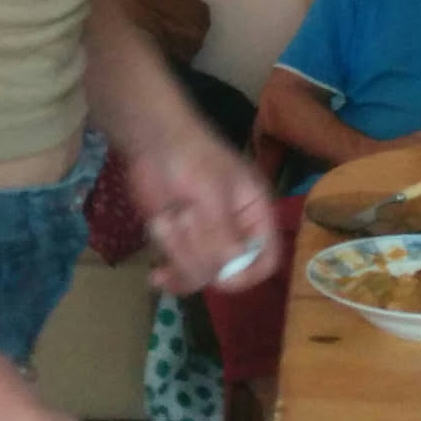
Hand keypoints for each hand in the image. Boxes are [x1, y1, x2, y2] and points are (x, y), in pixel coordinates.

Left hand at [125, 129, 279, 294]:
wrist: (153, 143)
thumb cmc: (191, 158)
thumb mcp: (210, 191)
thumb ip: (222, 232)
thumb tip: (229, 274)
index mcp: (255, 214)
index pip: (267, 258)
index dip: (250, 272)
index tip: (223, 273)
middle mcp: (236, 233)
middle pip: (229, 271)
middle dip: (202, 253)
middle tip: (184, 220)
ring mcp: (208, 241)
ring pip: (202, 274)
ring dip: (180, 252)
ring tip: (167, 220)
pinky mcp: (183, 244)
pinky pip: (182, 274)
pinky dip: (170, 276)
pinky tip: (156, 277)